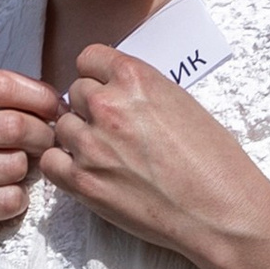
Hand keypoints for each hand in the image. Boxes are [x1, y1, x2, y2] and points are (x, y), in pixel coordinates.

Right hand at [0, 68, 61, 268]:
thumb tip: (40, 95)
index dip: (38, 94)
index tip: (54, 107)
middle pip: (14, 126)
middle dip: (42, 134)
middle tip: (47, 143)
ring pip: (14, 166)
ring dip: (27, 171)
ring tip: (16, 172)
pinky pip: (5, 202)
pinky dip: (16, 201)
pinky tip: (4, 198)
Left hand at [35, 44, 269, 268]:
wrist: (219, 210)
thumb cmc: (213, 161)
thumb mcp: (181, 102)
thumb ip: (142, 92)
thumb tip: (117, 93)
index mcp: (136, 78)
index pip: (89, 58)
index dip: (97, 76)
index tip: (105, 91)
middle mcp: (108, 105)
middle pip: (75, 92)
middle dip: (89, 108)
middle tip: (113, 130)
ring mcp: (91, 144)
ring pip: (62, 127)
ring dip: (78, 137)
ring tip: (106, 156)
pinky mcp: (83, 182)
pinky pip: (51, 162)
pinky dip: (63, 166)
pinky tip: (87, 173)